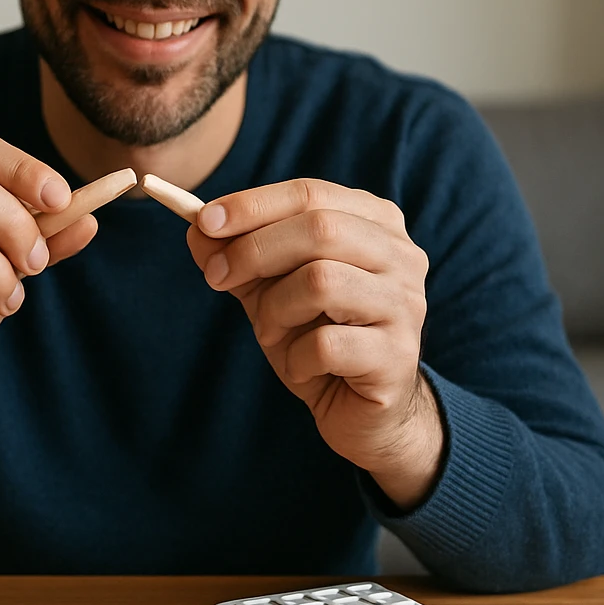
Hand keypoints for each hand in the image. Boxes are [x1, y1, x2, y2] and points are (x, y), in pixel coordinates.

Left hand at [185, 179, 443, 508]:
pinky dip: (297, 357)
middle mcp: (401, 256)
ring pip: (322, 282)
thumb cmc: (318, 336)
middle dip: (253, 251)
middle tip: (216, 278)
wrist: (364, 411)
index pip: (310, 193)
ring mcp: (406, 305)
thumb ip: (238, 255)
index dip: (253, 205)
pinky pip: (328, 344)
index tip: (203, 221)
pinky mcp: (398, 356)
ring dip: (275, 310)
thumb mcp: (270, 290)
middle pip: (320, 229)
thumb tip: (197, 227)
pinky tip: (303, 367)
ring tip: (271, 333)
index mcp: (376, 222)